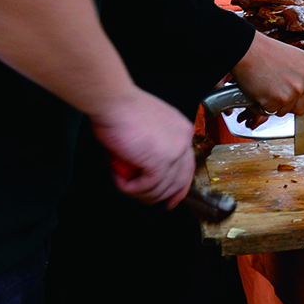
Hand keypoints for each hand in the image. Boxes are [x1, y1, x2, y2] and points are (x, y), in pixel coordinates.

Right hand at [90, 89, 194, 206]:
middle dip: (163, 196)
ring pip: (160, 188)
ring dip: (138, 191)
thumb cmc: (122, 109)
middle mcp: (183, 142)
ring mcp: (173, 153)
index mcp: (182, 131)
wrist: (115, 102)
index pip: (188, 166)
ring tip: (122, 181)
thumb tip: (144, 169)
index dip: (179, 187)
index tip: (170, 200)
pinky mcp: (159, 162)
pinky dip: (129, 188)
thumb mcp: (148, 127)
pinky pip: (145, 187)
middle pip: (179, 181)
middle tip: (146, 201)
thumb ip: (154, 145)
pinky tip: (120, 179)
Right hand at [232, 34, 303, 114]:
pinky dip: (261, 106)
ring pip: (286, 111)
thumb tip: (303, 94)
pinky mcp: (280, 98)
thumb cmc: (264, 52)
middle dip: (288, 105)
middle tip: (276, 92)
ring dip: (274, 105)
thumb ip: (303, 75)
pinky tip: (258, 91)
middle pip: (303, 106)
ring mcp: (295, 88)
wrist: (245, 49)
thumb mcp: (294, 59)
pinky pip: (271, 111)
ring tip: (266, 87)